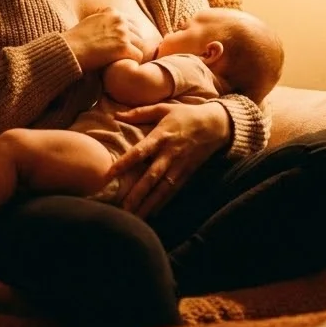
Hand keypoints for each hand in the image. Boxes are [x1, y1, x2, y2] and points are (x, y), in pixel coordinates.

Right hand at [61, 7, 144, 71]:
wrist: (70, 49)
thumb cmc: (76, 40)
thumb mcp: (91, 21)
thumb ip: (104, 21)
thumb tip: (112, 29)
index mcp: (112, 12)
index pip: (131, 22)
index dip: (129, 35)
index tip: (123, 45)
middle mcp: (120, 20)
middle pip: (138, 33)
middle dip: (133, 44)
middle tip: (124, 56)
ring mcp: (123, 33)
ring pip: (141, 44)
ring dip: (132, 53)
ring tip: (123, 61)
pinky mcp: (124, 47)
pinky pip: (139, 56)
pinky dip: (132, 62)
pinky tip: (123, 65)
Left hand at [108, 101, 230, 218]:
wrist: (215, 125)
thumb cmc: (186, 115)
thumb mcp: (163, 108)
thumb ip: (140, 113)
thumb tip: (116, 114)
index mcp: (161, 136)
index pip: (140, 152)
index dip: (125, 163)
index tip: (109, 174)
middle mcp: (169, 154)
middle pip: (151, 177)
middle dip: (136, 194)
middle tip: (122, 209)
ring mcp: (179, 166)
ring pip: (162, 189)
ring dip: (148, 204)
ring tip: (134, 218)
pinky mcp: (187, 174)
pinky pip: (173, 191)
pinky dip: (162, 203)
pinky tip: (151, 214)